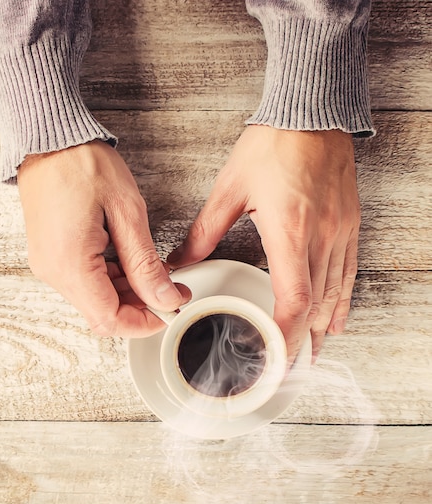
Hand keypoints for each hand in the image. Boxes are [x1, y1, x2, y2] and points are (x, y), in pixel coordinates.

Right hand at [18, 140, 189, 337]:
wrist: (48, 138)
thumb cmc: (82, 164)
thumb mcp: (127, 213)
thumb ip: (145, 264)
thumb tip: (163, 298)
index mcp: (70, 264)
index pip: (110, 319)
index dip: (145, 322)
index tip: (171, 308)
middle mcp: (53, 271)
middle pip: (102, 313)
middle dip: (140, 307)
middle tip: (170, 287)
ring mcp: (49, 264)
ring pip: (95, 299)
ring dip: (128, 292)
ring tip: (154, 269)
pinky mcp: (52, 255)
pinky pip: (85, 282)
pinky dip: (112, 279)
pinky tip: (131, 261)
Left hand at [168, 126, 360, 361]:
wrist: (311, 112)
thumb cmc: (273, 145)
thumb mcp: (230, 188)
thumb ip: (204, 232)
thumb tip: (179, 259)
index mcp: (289, 232)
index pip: (294, 300)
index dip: (286, 335)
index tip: (274, 357)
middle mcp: (319, 238)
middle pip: (316, 307)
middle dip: (303, 343)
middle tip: (289, 368)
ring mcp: (339, 232)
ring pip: (335, 294)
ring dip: (324, 328)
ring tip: (313, 354)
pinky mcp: (348, 224)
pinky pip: (349, 272)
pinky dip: (342, 301)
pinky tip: (337, 318)